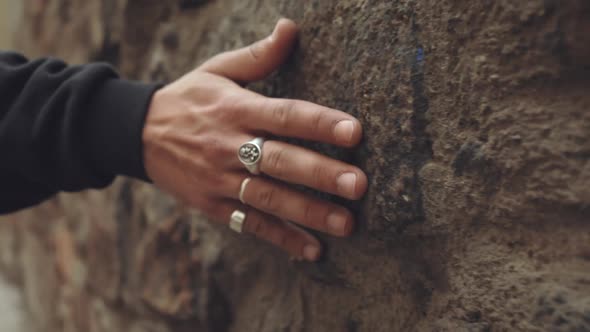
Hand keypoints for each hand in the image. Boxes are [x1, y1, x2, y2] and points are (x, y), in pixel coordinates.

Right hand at [143, 18, 366, 260]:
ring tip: (347, 224)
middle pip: (280, 161)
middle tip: (359, 185)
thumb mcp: (217, 70)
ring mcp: (219, 180)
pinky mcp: (213, 205)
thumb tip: (291, 27)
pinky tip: (312, 250)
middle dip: (321, 174)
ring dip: (308, 213)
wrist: (136, 134)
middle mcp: (229, 146)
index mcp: (236, 109)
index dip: (319, 123)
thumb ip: (259, 55)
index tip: (355, 133)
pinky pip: (250, 223)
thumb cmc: (188, 98)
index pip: (285, 115)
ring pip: (268, 198)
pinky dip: (281, 238)